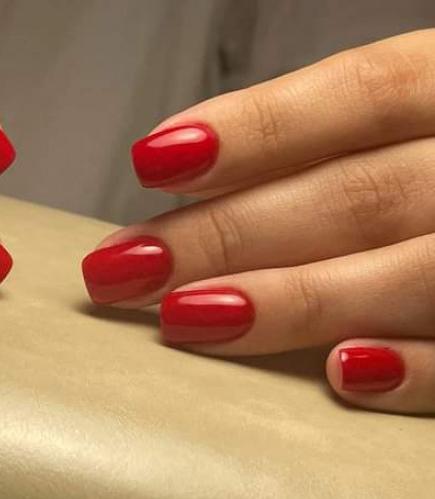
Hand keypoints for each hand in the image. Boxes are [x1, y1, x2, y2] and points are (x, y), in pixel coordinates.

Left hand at [83, 29, 434, 413]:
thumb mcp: (425, 132)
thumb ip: (343, 154)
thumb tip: (196, 190)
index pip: (366, 93)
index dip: (258, 126)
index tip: (152, 159)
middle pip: (362, 192)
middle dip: (232, 230)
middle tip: (123, 267)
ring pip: (417, 273)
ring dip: (296, 298)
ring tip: (186, 320)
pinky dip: (425, 370)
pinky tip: (345, 375)